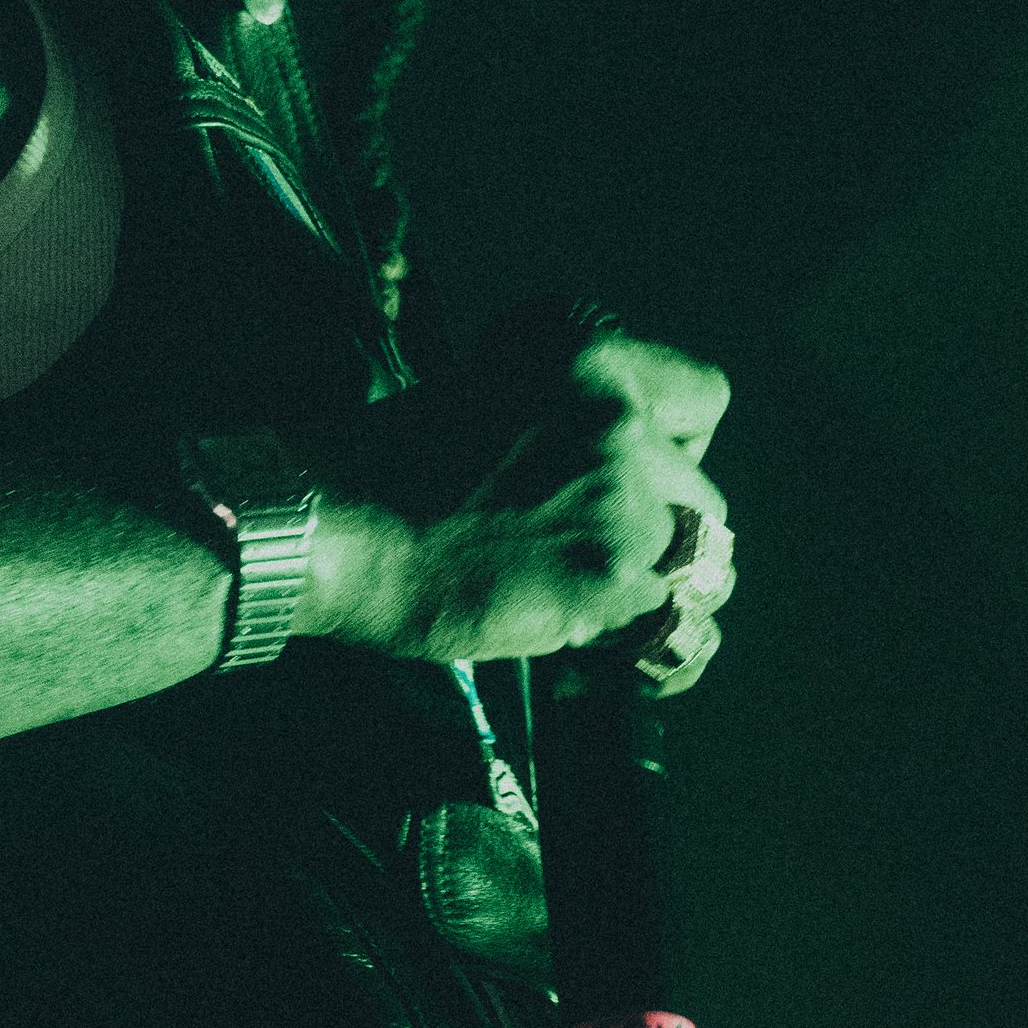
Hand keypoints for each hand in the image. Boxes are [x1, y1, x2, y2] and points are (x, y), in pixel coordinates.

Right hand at [303, 329, 735, 685]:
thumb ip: (553, 417)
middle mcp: (618, 424)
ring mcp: (620, 504)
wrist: (324, 526)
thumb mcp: (477, 394)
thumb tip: (591, 468)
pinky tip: (620, 665)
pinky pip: (678, 635)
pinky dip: (654, 657)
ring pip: (702, 567)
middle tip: (598, 561)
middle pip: (703, 497)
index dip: (681, 443)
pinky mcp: (606, 582)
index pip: (703, 395)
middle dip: (661, 535)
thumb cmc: (374, 463)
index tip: (638, 473)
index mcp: (587, 361)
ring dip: (660, 594)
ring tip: (608, 616)